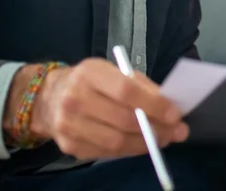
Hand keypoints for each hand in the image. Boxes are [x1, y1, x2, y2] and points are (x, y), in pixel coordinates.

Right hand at [15, 58, 188, 158]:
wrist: (48, 98)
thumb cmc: (90, 82)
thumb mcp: (113, 72)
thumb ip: (141, 86)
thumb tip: (170, 107)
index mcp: (89, 73)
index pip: (126, 90)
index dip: (153, 105)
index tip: (175, 114)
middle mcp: (75, 98)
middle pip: (122, 119)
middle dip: (156, 128)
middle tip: (177, 132)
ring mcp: (68, 125)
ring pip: (115, 141)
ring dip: (145, 143)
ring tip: (163, 140)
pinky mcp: (68, 146)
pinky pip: (106, 153)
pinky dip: (128, 150)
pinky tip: (142, 145)